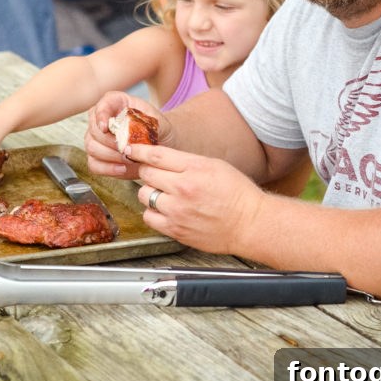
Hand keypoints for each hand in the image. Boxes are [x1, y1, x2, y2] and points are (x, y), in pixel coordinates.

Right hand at [85, 91, 165, 179]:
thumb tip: (130, 132)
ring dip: (111, 156)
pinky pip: (94, 164)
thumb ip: (144, 123)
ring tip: (130, 159)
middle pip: (94, 130)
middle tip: (128, 149)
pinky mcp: (98, 156)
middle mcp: (101, 118)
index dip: (101, 115)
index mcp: (116, 102)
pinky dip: (108, 168)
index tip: (105, 127)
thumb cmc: (156, 128)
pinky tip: (122, 168)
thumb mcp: (156, 121)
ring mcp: (96, 138)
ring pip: (92, 147)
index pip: (103, 105)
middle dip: (111, 143)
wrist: (161, 142)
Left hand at [131, 143, 264, 254]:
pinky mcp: (175, 230)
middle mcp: (183, 189)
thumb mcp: (214, 165)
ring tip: (163, 193)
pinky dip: (152, 212)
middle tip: (155, 173)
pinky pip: (149, 217)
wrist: (249, 224)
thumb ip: (186, 161)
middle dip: (148, 171)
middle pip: (146, 174)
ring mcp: (177, 211)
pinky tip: (164, 209)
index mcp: (194, 169)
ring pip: (144, 195)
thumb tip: (161, 158)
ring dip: (150, 192)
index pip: (156, 155)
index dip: (139, 151)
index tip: (131, 150)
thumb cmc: (236, 194)